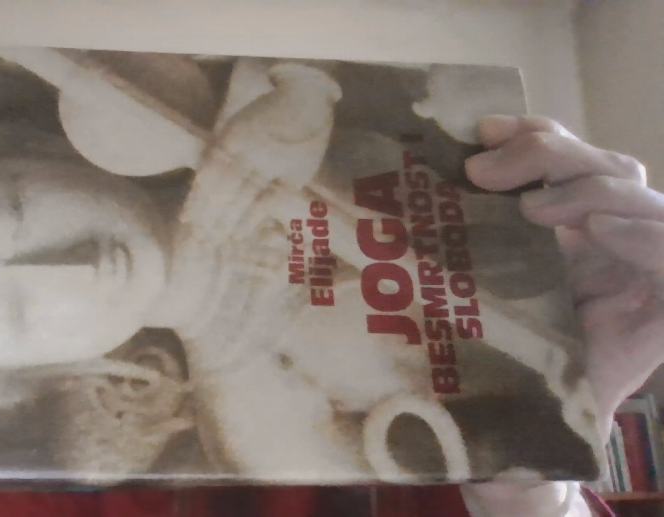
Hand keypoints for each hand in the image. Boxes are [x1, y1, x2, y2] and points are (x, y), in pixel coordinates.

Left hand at [465, 115, 663, 436]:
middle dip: (546, 154)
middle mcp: (613, 239)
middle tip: (483, 172)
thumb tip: (446, 174)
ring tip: (531, 209)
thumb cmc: (499, 359)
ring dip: (584, 186)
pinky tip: (599, 230)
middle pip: (603, 165)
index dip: (533, 130)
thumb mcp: (482, 283)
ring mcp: (642, 269)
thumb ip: (477, 235)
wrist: (527, 436)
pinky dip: (642, 233)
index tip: (479, 132)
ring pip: (636, 195)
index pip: (571, 155)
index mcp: (573, 228)